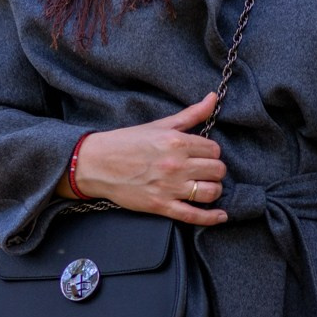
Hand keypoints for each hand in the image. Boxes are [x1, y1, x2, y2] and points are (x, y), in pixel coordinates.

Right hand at [69, 93, 229, 225]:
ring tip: (207, 187)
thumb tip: (213, 98)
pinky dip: (211, 218)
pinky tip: (220, 216)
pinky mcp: (161, 206)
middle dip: (214, 170)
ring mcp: (169, 187)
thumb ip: (190, 114)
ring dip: (214, 190)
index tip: (203, 155)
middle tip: (205, 170)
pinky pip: (194, 215)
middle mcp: (176, 164)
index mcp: (176, 141)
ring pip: (211, 192)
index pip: (214, 149)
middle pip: (216, 170)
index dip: (212, 153)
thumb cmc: (126, 142)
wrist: (96, 164)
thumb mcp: (160, 125)